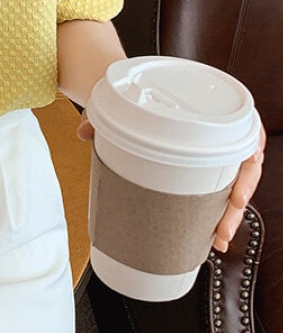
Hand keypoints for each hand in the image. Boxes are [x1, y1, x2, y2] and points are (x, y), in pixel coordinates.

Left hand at [76, 109, 267, 253]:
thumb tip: (84, 132)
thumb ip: (106, 115)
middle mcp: (223, 131)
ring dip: (228, 216)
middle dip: (235, 207)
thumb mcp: (125, 99)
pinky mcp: (205, 166)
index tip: (235, 196)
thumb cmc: (142, 94)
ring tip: (218, 240)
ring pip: (234, 185)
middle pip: (244, 171)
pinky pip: (219, 189)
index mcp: (216, 110)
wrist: (137, 92)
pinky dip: (217, 212)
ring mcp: (216, 151)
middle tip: (221, 231)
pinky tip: (211, 236)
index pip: (247, 138)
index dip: (246, 170)